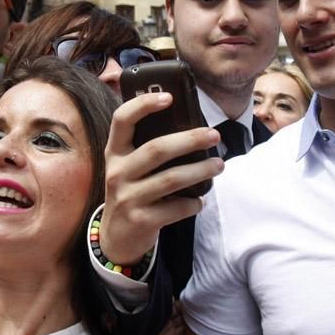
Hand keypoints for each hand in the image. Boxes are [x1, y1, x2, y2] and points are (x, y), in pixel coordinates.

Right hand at [100, 93, 222, 264]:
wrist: (116, 237)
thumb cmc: (131, 192)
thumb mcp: (128, 168)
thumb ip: (147, 148)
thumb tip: (191, 129)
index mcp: (115, 153)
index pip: (122, 120)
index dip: (143, 105)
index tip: (170, 97)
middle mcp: (118, 172)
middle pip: (157, 149)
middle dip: (190, 140)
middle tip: (214, 135)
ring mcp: (128, 197)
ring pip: (171, 179)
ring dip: (200, 170)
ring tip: (219, 165)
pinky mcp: (141, 220)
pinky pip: (176, 208)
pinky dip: (194, 203)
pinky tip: (201, 200)